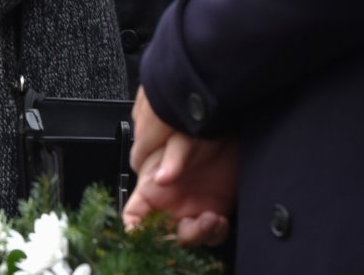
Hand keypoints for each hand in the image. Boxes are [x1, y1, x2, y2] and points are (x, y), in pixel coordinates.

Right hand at [125, 88, 236, 244]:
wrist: (228, 121)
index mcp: (151, 187)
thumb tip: (161, 177)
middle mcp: (169, 201)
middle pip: (165, 234)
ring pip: (189, 235)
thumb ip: (172, 157)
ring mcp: (191, 206)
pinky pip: (210, 231)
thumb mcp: (182, 136)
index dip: (136, 233)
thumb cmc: (196, 123)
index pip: (134, 218)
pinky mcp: (213, 207)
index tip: (147, 242)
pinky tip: (221, 221)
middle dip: (181, 235)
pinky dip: (216, 232)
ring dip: (200, 234)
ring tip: (214, 220)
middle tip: (198, 223)